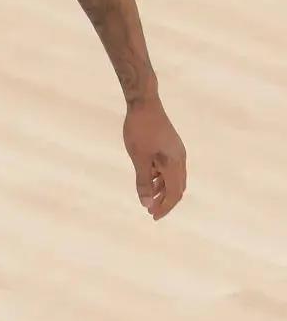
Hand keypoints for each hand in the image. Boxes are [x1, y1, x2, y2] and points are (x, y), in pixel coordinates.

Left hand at [123, 97, 186, 220]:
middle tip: (150, 212)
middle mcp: (180, 159)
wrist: (144, 103)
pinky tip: (148, 180)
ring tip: (147, 198)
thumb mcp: (139, 159)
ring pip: (172, 178)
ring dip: (161, 190)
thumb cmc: (140, 130)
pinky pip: (168, 168)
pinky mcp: (170, 146)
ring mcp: (176, 152)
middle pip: (176, 187)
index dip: (164, 207)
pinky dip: (160, 177)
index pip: (174, 193)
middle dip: (164, 201)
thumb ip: (143, 181)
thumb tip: (145, 203)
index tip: (153, 217)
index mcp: (175, 163)